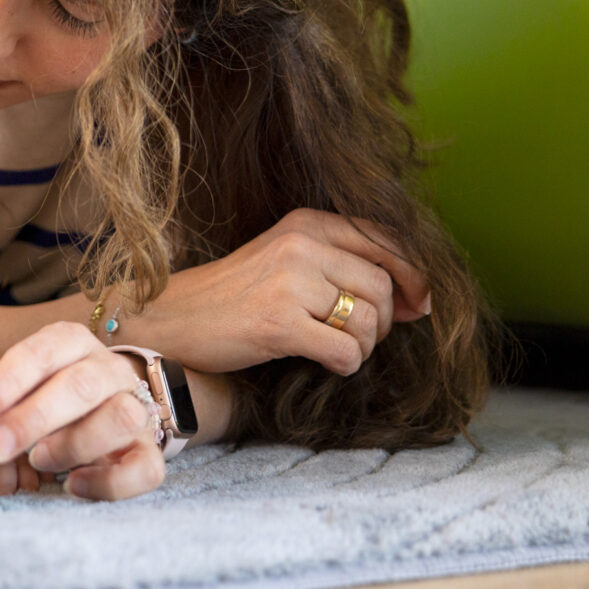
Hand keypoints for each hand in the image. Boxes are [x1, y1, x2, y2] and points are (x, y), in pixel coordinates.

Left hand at [0, 326, 165, 501]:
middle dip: (32, 417)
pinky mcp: (149, 453)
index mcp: (67, 344)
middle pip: (80, 384)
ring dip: (74, 444)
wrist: (100, 410)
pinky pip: (145, 467)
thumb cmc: (38, 398)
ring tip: (37, 461)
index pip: (41, 351)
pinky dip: (111, 481)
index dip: (8, 380)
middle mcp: (107, 370)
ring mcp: (135, 410)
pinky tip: (75, 486)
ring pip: (120, 418)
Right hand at [131, 208, 430, 376]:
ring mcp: (289, 283)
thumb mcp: (286, 260)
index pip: (386, 241)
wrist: (170, 317)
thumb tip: (415, 298)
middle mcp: (301, 245)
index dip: (415, 276)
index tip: (419, 306)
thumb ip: (341, 264)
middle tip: (360, 337)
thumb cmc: (233, 295)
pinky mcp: (279, 323)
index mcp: (306, 223)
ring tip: (337, 349)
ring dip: (364, 347)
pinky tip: (325, 363)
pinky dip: (345, 365)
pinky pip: (346, 352)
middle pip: (383, 286)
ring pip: (369, 321)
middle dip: (384, 322)